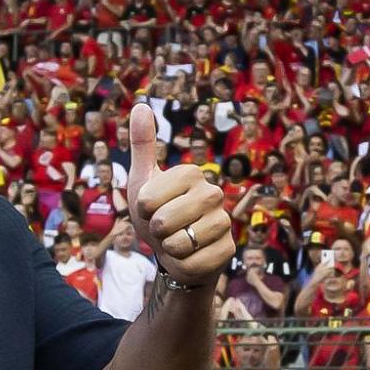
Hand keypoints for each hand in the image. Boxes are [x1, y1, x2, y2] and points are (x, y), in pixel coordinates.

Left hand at [126, 100, 232, 282]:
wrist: (173, 251)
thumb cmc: (156, 213)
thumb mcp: (142, 180)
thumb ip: (142, 144)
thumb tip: (141, 105)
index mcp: (191, 173)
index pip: (147, 200)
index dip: (141, 211)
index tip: (151, 209)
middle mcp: (213, 192)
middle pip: (162, 222)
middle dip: (154, 232)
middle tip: (164, 228)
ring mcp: (224, 221)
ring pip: (177, 244)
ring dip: (168, 249)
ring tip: (176, 241)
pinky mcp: (228, 249)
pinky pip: (191, 263)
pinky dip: (182, 265)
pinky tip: (189, 256)